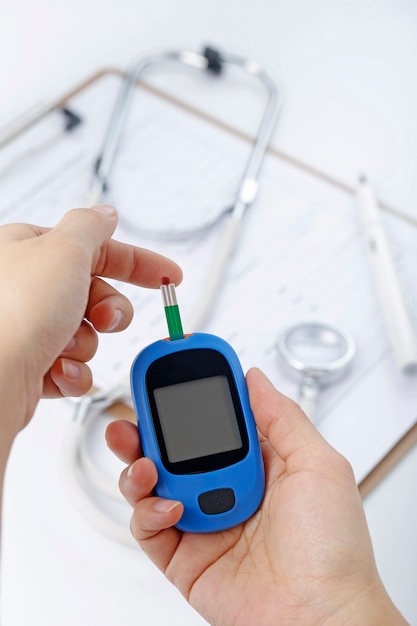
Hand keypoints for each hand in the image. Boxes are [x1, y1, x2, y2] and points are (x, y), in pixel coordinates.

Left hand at [0, 205, 181, 433]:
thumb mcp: (64, 250)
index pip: (95, 248)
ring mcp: (26, 327)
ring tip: (64, 347)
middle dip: (108, 311)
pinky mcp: (28, 363)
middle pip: (94, 294)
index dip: (137, 263)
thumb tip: (105, 213)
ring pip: (86, 334)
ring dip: (84, 344)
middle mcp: (25, 287)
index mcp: (28, 250)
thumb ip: (91, 228)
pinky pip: (70, 365)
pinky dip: (71, 371)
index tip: (169, 276)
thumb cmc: (12, 313)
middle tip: (104, 318)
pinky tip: (57, 370)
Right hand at [107, 368, 406, 625]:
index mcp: (257, 462)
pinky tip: (171, 504)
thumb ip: (282, 416)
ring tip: (145, 460)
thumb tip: (254, 378)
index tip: (174, 371)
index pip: (215, 418)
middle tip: (137, 409)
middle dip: (149, 425)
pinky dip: (148, 509)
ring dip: (138, 464)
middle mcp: (225, 487)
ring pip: (152, 481)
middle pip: (174, 447)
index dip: (192, 393)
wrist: (320, 618)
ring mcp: (202, 519)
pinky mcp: (182, 555)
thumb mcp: (318, 465)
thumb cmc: (332, 549)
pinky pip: (148, 524)